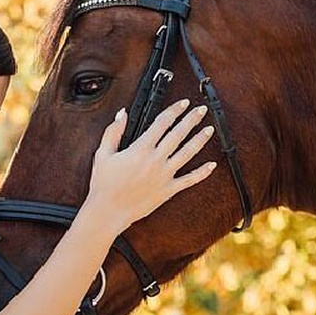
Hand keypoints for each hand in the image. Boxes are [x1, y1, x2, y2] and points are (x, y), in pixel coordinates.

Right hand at [84, 98, 216, 233]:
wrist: (109, 211)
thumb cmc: (104, 184)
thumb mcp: (103, 154)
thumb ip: (113, 131)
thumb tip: (122, 114)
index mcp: (140, 149)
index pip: (162, 123)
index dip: (174, 110)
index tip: (183, 103)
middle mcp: (155, 160)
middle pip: (178, 134)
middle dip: (191, 119)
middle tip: (201, 110)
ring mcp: (164, 175)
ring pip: (187, 153)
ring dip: (200, 140)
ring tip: (210, 129)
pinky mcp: (168, 190)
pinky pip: (189, 180)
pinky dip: (202, 173)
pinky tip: (212, 165)